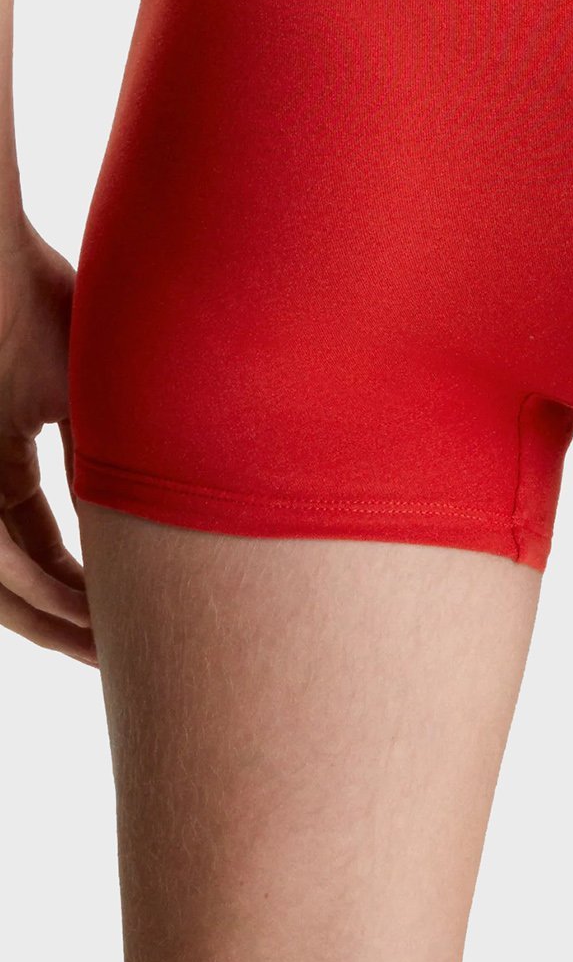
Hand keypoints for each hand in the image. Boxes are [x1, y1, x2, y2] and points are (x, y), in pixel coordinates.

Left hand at [0, 216, 94, 665]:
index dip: (87, 585)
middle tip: (127, 658)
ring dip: (61, 624)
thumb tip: (167, 512)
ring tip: (116, 653)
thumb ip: (113, 454)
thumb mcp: (92, 393)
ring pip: (9, 584)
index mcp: (6, 454)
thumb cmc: (46, 303)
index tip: (133, 614)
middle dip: (75, 621)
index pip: (46, 543)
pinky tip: (89, 618)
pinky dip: (44, 596)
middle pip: (27, 576)